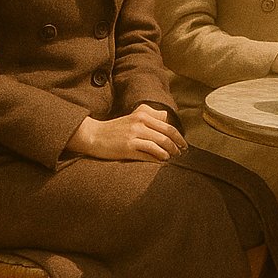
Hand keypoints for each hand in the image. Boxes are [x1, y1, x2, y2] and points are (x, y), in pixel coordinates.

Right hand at [65, 105, 187, 161]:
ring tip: (172, 157)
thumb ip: (149, 117)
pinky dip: (157, 158)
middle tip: (181, 152)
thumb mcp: (133, 118)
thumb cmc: (114, 129)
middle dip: (176, 145)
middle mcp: (140, 123)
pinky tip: (162, 162)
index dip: (178, 136)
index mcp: (143, 115)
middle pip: (165, 135)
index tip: (183, 143)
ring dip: (168, 152)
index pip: (167, 126)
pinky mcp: (127, 148)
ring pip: (158, 144)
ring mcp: (133, 136)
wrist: (93, 135)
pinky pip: (147, 153)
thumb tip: (166, 120)